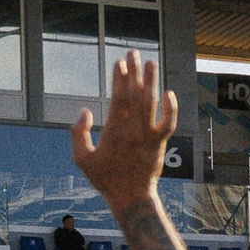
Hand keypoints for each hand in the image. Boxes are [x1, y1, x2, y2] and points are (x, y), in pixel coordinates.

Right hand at [68, 52, 177, 213]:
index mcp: (113, 131)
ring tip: (151, 63)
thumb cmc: (105, 178)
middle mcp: (133, 130)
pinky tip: (169, 92)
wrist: (131, 197)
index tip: (119, 62)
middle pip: (135, 94)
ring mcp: (148, 136)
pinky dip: (171, 107)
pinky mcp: (161, 143)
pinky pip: (169, 122)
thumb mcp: (82, 159)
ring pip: (152, 103)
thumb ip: (79, 134)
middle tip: (134, 52)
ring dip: (152, 81)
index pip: (118, 98)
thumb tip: (84, 111)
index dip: (119, 78)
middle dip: (135, 72)